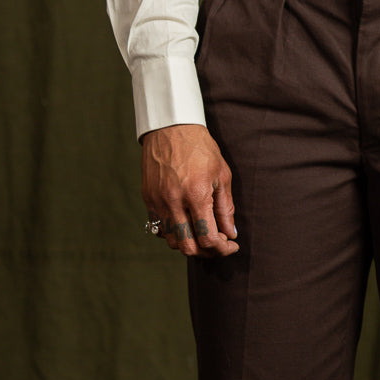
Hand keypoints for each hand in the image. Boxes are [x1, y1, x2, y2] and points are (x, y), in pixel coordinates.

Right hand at [141, 124, 238, 257]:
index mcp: (196, 194)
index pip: (208, 238)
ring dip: (189, 244)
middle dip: (207, 252)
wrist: (171, 127)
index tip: (231, 245)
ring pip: (172, 241)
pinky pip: (159, 228)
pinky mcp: (148, 199)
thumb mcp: (221, 173)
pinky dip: (174, 233)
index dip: (222, 248)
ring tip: (203, 234)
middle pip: (188, 247)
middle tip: (218, 245)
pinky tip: (186, 224)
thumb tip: (230, 233)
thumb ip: (225, 207)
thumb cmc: (201, 147)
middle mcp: (174, 202)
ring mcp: (158, 202)